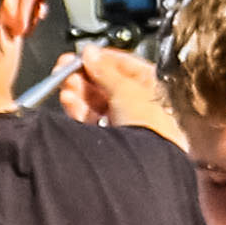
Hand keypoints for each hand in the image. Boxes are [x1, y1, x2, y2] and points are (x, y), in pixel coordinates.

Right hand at [52, 46, 182, 147]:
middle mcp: (144, 110)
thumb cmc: (152, 131)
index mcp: (158, 92)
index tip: (86, 54)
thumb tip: (91, 54)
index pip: (129, 68)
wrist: (143, 170)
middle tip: (68, 68)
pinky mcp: (109, 146)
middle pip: (109, 86)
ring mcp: (126, 129)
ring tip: (66, 84)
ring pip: (97, 104)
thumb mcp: (127, 89)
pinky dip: (78, 111)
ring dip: (79, 92)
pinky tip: (69, 101)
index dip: (106, 59)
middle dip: (86, 76)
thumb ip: (106, 70)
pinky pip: (90, 122)